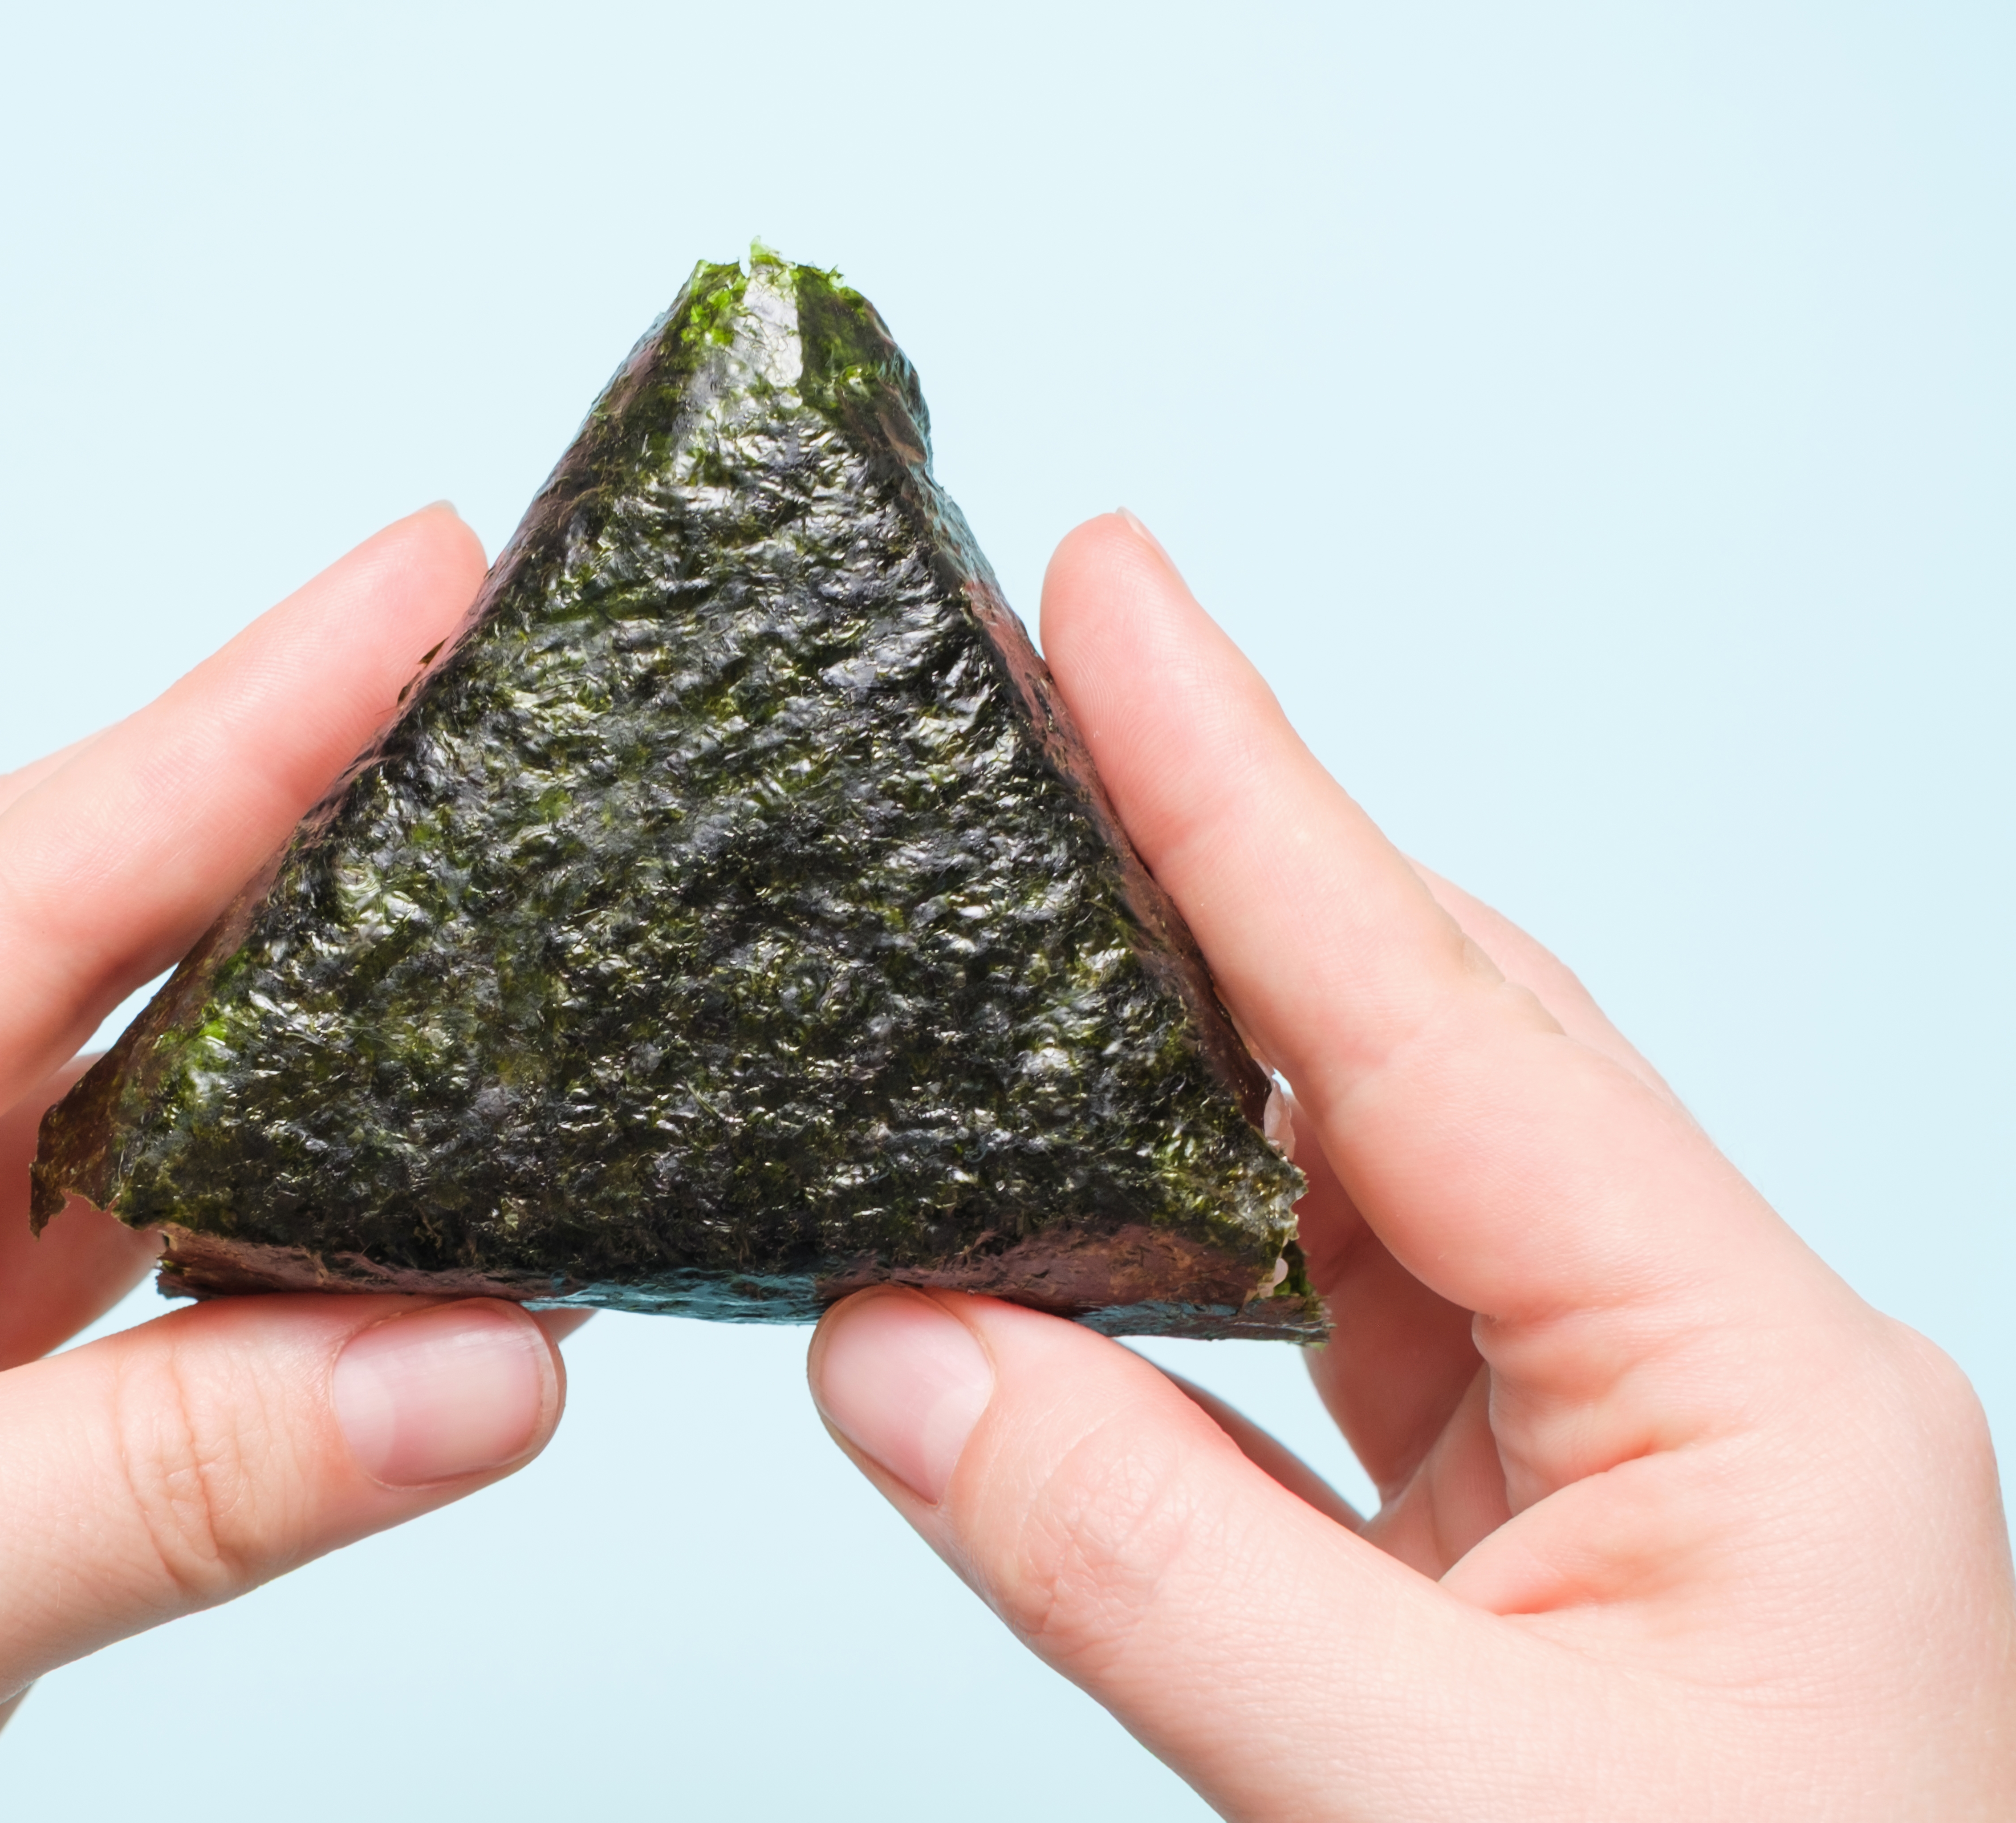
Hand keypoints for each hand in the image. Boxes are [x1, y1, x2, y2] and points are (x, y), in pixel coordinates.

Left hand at [0, 507, 576, 1821]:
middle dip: (264, 813)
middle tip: (466, 675)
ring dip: (288, 1035)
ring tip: (466, 897)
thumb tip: (479, 1366)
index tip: (408, 591)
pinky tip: (381, 1196)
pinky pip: (124, 1293)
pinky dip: (268, 1248)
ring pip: (102, 1118)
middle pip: (45, 953)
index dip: (230, 735)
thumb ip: (167, 1483)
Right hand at [808, 513, 2015, 1818]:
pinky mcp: (1514, 1547)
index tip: (1112, 592)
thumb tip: (898, 1339)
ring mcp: (1607, 1457)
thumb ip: (1151, 1568)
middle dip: (1231, 849)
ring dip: (1189, 1044)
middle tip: (1053, 673)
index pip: (1439, 1027)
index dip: (1251, 791)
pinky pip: (1322, 1340)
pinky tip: (1068, 1205)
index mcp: (1756, 1387)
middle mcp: (1694, 1374)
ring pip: (1362, 1184)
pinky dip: (1174, 1261)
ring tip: (1029, 884)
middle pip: (1428, 1043)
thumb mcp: (1440, 1815)